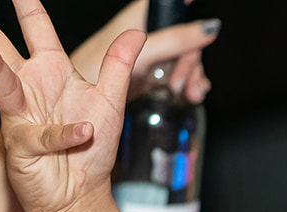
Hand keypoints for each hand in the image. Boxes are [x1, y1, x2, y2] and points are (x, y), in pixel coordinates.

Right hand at [0, 0, 143, 211]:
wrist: (81, 194)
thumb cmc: (91, 149)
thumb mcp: (111, 101)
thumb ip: (119, 65)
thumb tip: (137, 32)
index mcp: (50, 70)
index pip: (35, 26)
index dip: (25, 3)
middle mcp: (29, 86)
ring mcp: (21, 115)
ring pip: (2, 84)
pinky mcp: (24, 146)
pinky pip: (43, 136)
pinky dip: (65, 134)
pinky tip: (82, 131)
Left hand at [71, 0, 218, 102]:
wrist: (77, 125)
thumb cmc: (94, 83)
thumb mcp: (142, 58)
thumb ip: (175, 40)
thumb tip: (209, 28)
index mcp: (137, 19)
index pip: (169, 6)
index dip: (183, 6)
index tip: (198, 10)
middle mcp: (143, 34)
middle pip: (182, 36)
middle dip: (191, 59)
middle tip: (181, 82)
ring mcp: (149, 56)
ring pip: (184, 57)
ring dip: (193, 75)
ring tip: (190, 94)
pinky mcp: (152, 77)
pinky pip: (179, 75)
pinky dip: (188, 86)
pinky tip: (189, 96)